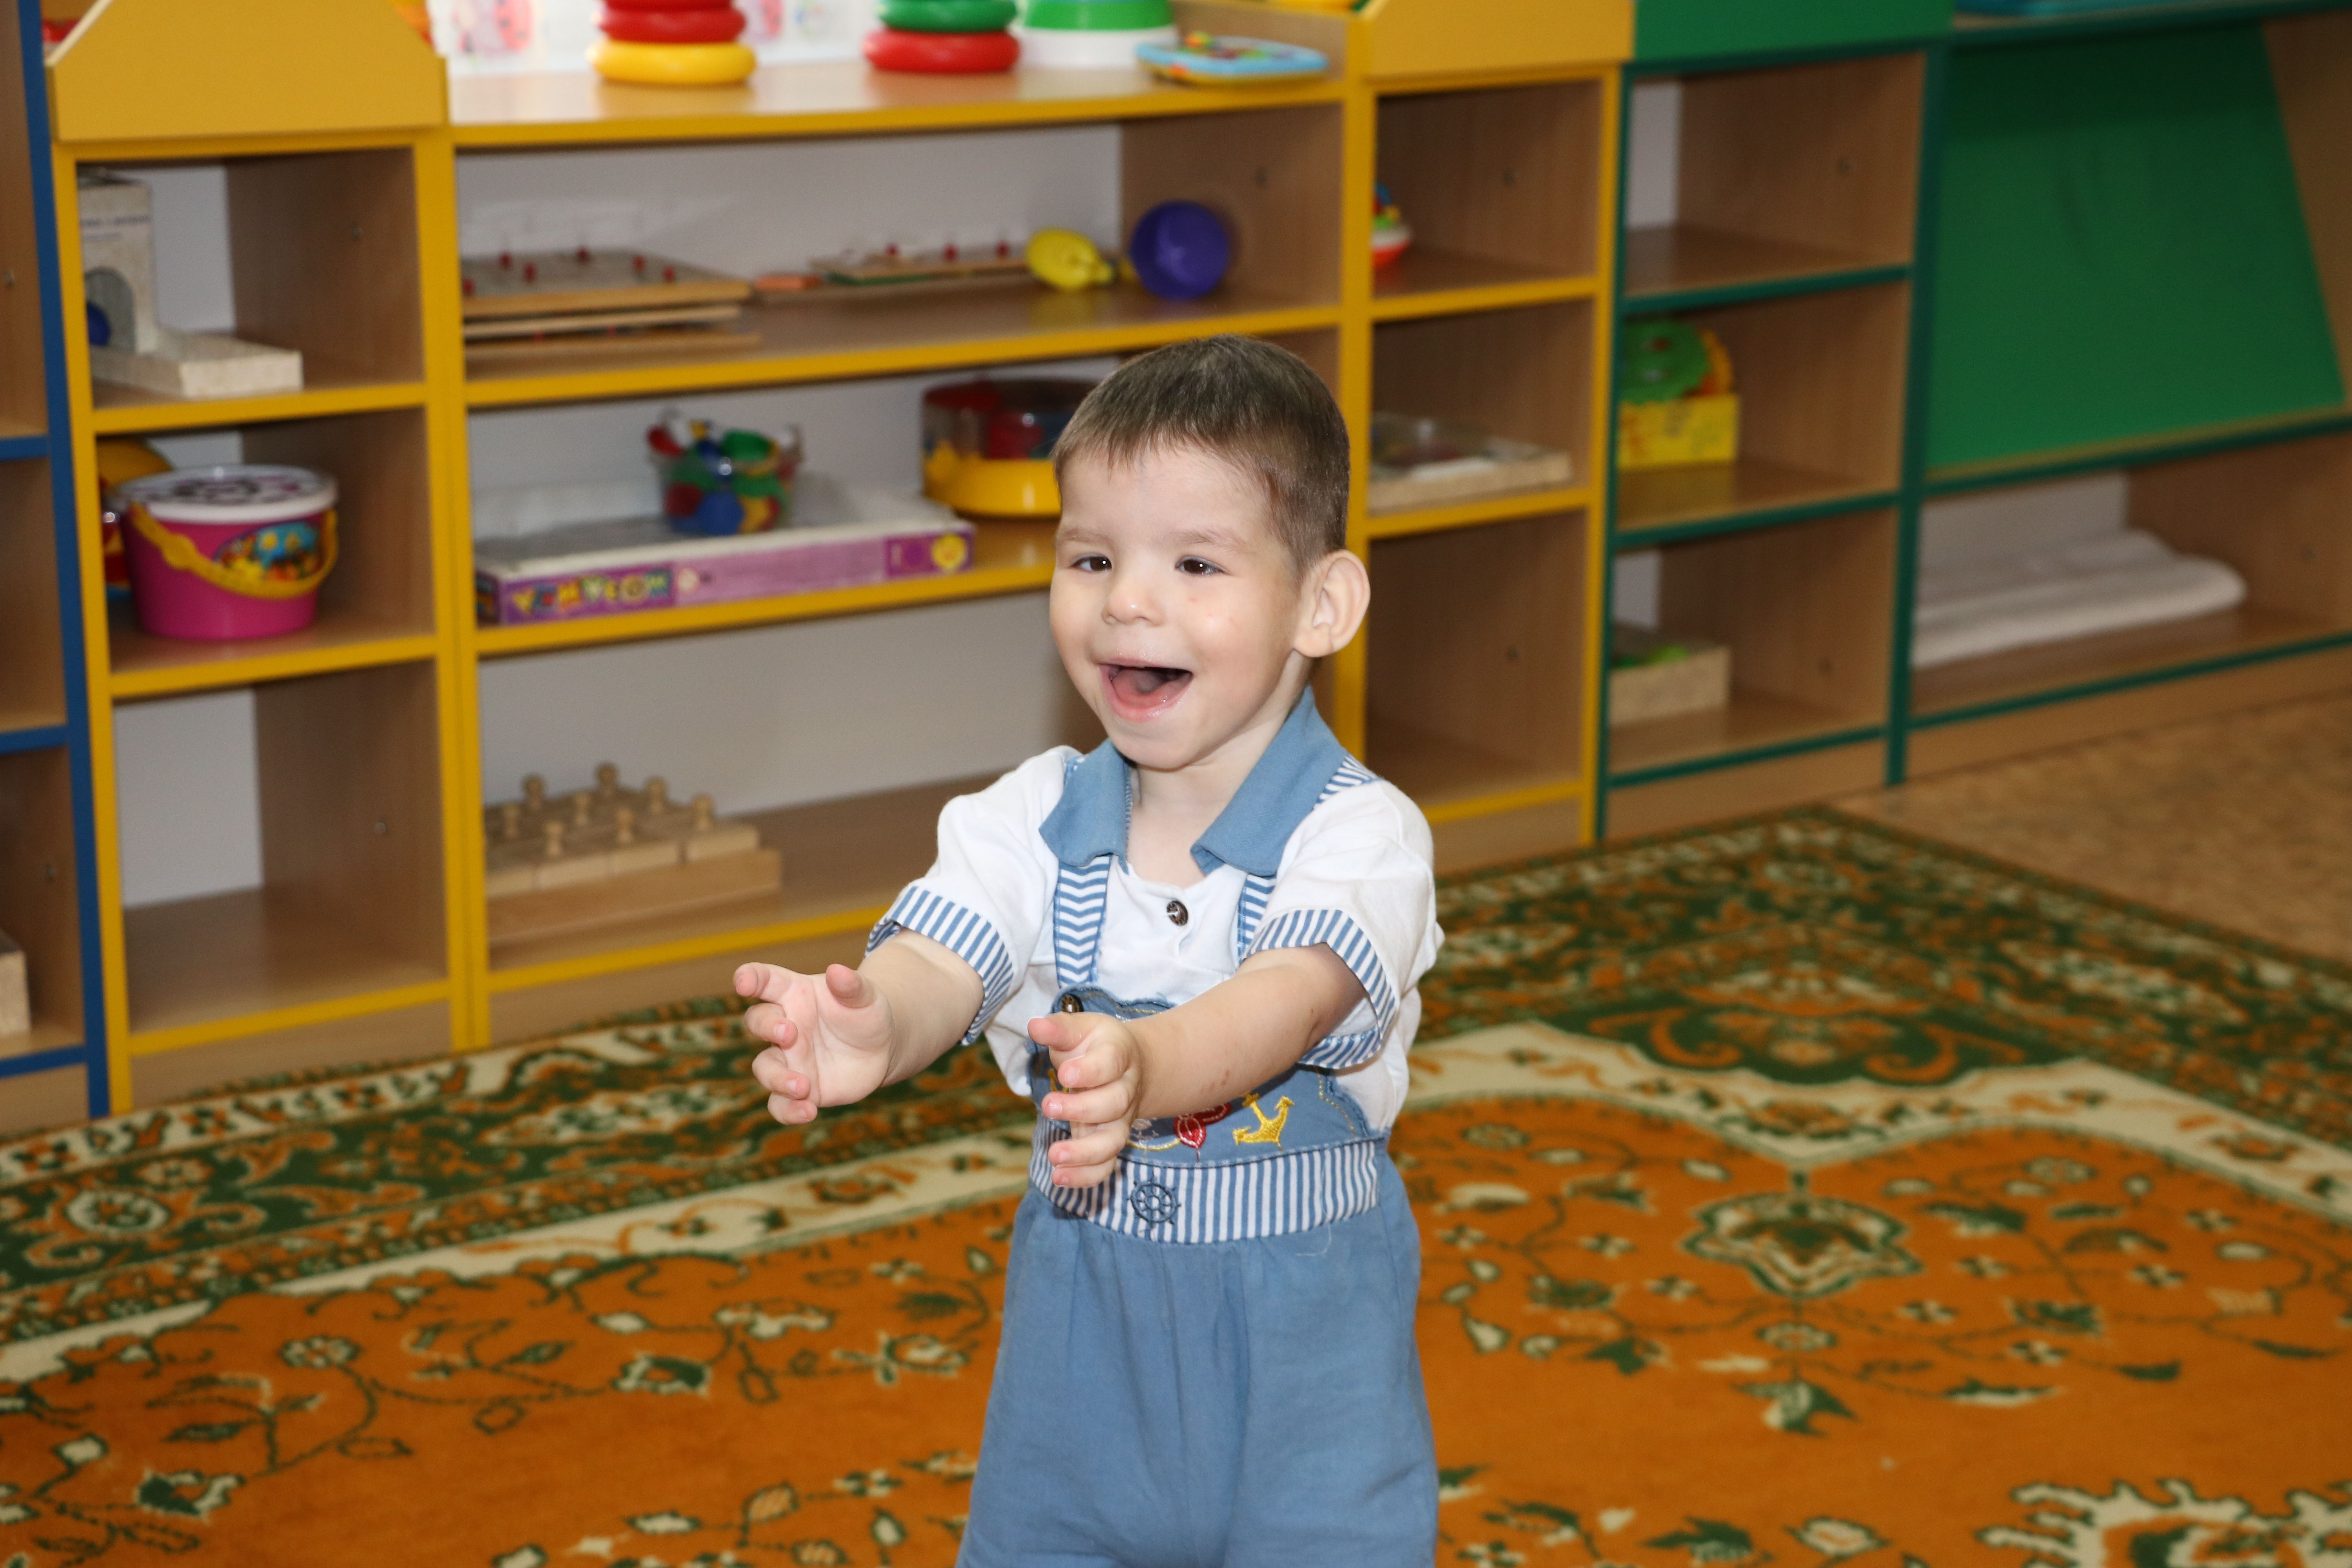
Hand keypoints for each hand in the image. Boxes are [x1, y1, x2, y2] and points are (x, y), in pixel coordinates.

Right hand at [736, 962, 899, 1125]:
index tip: (743, 982)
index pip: (764, 980)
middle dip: (767, 1027)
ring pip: (764, 1068)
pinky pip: (779, 1104)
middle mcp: (784, 1025)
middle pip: (758, 1022)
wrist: (882, 1048)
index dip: (750, 978)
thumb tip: (837, 970)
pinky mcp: (796, 1090)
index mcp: (794, 993)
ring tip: (803, 1086)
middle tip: (789, 1034)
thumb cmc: (867, 1013)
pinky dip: (788, 1111)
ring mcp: (788, 1059)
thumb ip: (852, 986)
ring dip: (777, 1077)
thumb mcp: (867, 997)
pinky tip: (808, 1112)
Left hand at [1029, 1010, 1144, 1187]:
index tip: (1065, 1074)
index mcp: (1119, 1056)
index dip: (1090, 1071)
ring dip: (1085, 1152)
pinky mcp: (1108, 1142)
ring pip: (1112, 1141)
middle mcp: (1124, 1091)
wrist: (1129, 1067)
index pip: (1110, 1063)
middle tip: (1048, 1106)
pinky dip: (1087, 1176)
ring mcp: (1119, 1121)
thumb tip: (1034, 1025)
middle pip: (1114, 1103)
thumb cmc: (1096, 1045)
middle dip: (1082, 1109)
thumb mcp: (1080, 1028)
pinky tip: (1060, 1178)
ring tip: (1055, 1156)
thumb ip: (1058, 1029)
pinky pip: (1106, 1165)